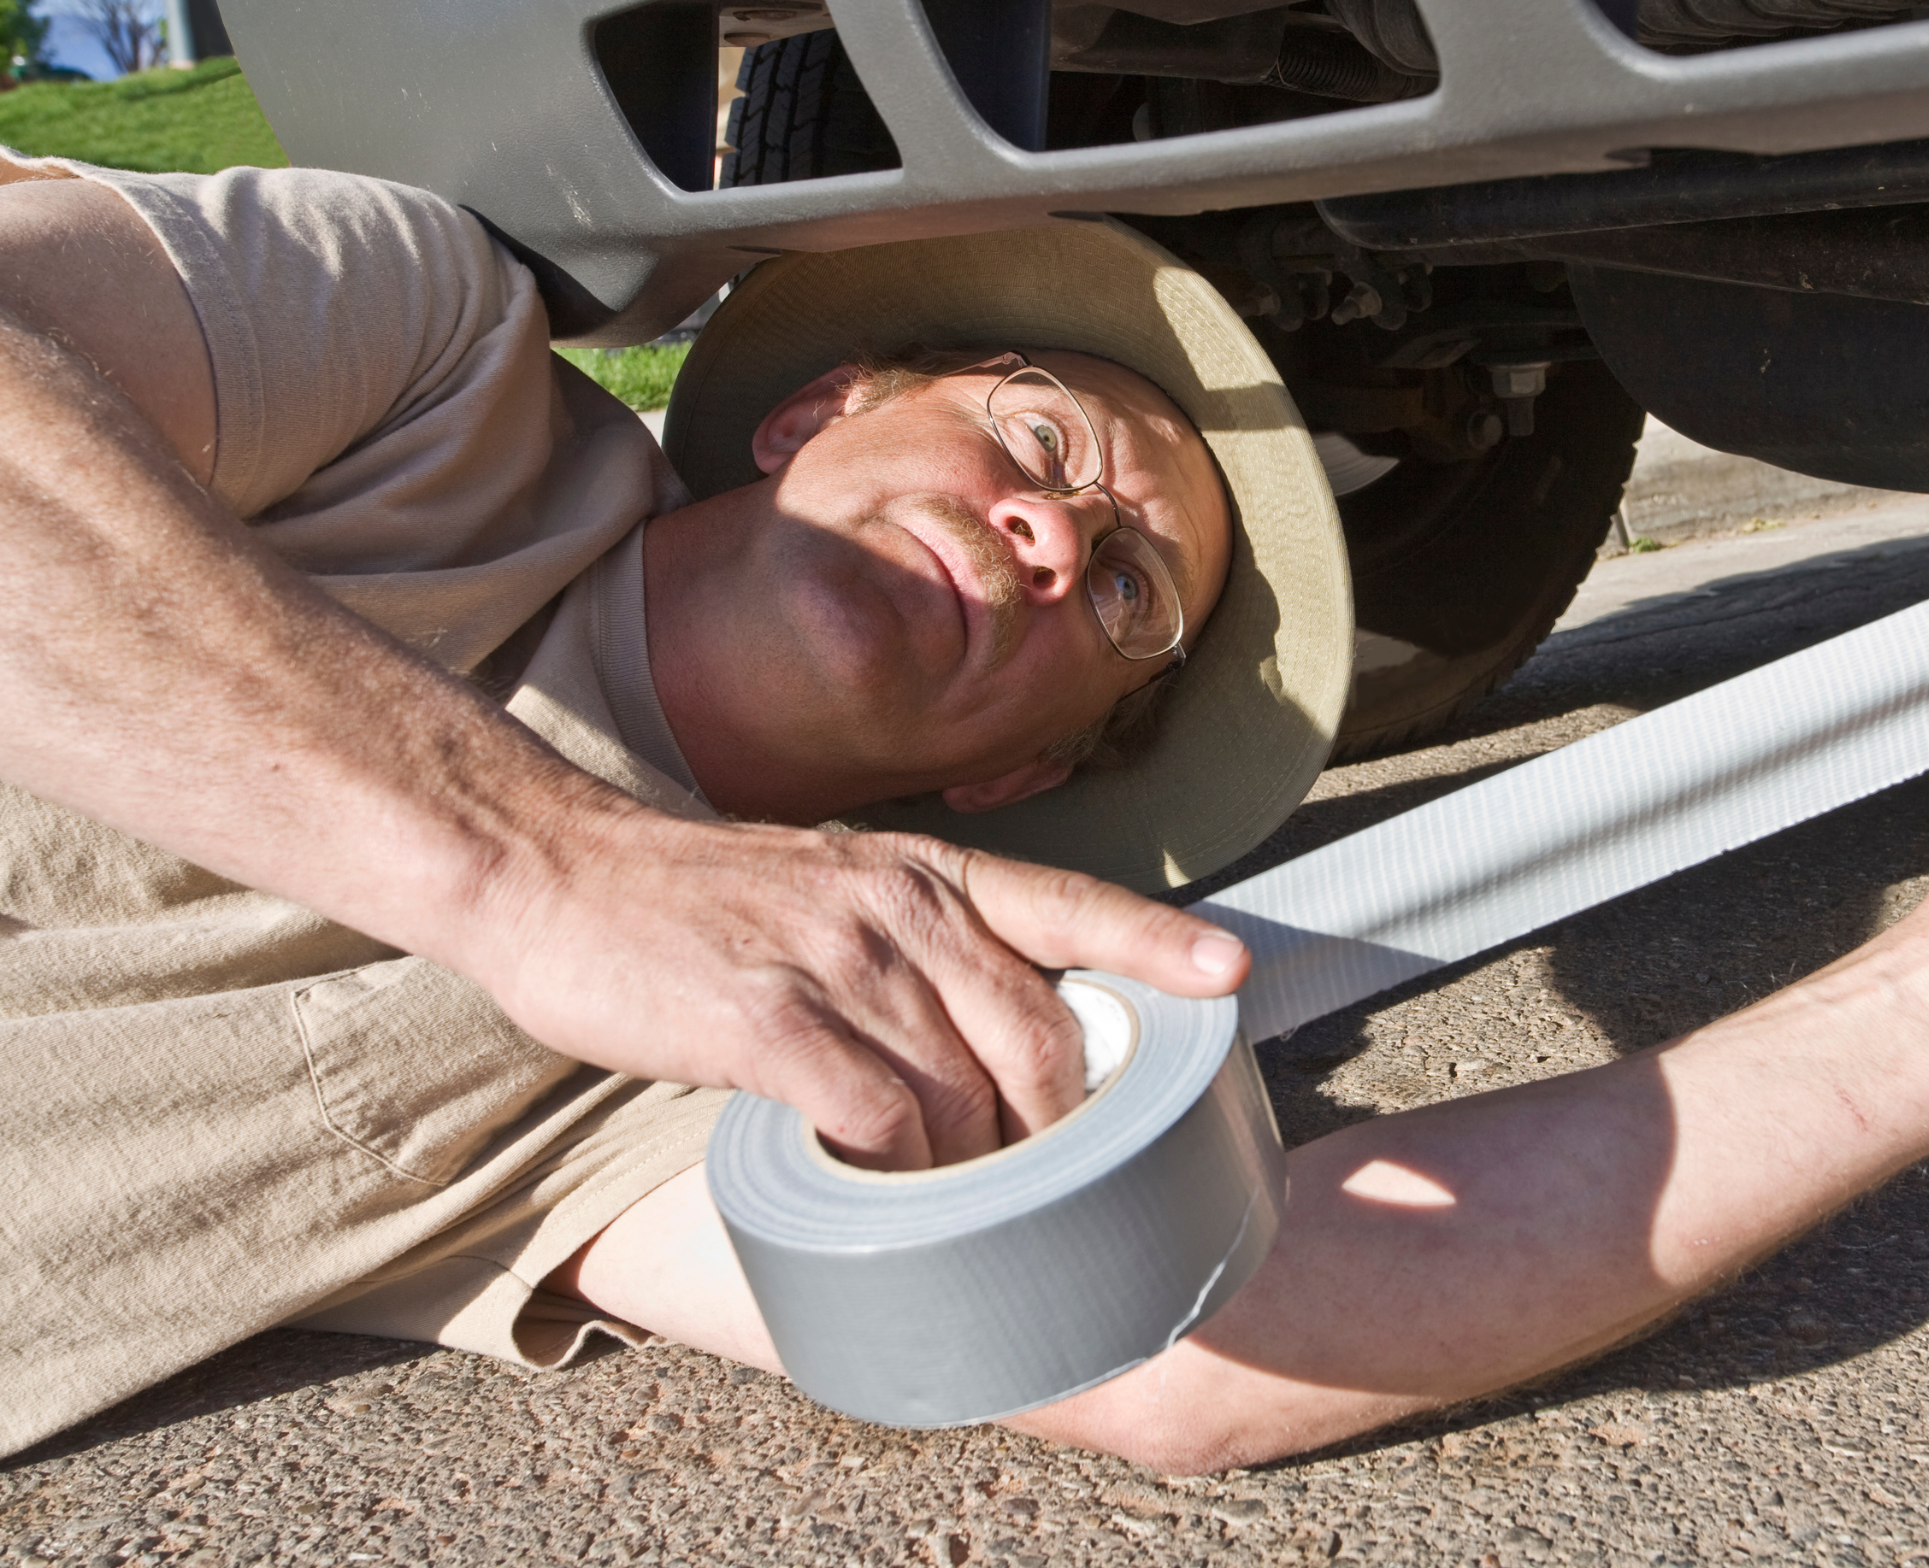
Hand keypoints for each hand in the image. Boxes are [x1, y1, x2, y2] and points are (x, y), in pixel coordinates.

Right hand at [462, 806, 1250, 1169]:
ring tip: (948, 1198)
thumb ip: (922, 945)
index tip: (1233, 975)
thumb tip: (995, 1042)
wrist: (554, 870)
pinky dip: (893, 1171)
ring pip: (965, 1095)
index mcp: (928, 872)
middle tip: (1038, 1182)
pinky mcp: (767, 1017)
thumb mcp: (836, 887)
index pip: (1074, 903)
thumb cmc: (698, 903)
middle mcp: (902, 905)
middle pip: (1041, 1038)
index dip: (1161, 943)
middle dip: (1058, 1129)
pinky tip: (871, 1184)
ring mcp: (837, 958)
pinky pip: (878, 1120)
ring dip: (971, 1167)